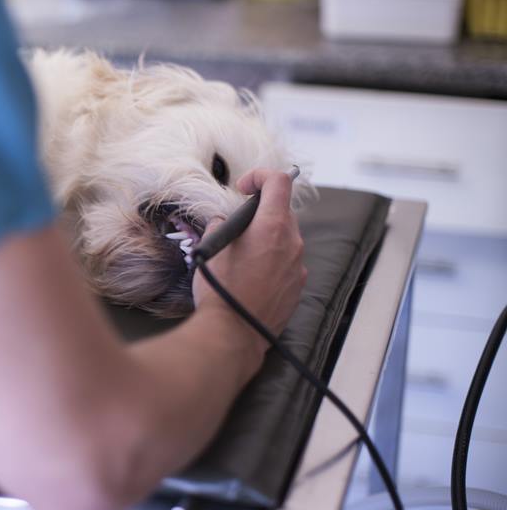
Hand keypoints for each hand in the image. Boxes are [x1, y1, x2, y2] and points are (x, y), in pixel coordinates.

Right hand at [192, 168, 306, 348]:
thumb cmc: (220, 290)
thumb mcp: (211, 248)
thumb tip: (224, 222)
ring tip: (241, 257)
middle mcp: (292, 243)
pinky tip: (251, 278)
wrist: (234, 333)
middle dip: (260, 213)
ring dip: (266, 239)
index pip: (278, 181)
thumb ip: (221, 225)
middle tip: (236, 227)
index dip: (260, 176)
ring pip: (285, 239)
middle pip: (282, 211)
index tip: (244, 188)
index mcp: (272, 226)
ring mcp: (298, 266)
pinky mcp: (298, 287)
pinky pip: (287, 263)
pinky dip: (272, 262)